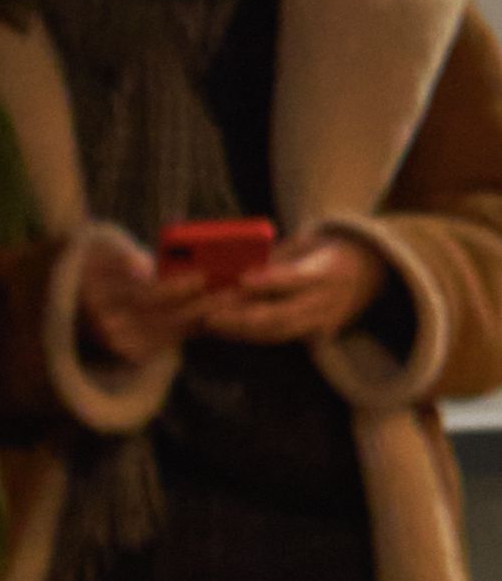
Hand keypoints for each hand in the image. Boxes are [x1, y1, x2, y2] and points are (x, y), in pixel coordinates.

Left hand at [163, 226, 382, 347]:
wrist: (371, 273)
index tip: (241, 280)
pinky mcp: (317, 337)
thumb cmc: (328, 250)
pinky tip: (225, 332)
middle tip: (209, 315)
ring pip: (277, 333)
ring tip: (209, 325)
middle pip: (282, 315)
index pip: (295, 278)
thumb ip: (277, 255)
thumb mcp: (308, 242)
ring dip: (241, 332)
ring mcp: (323, 322)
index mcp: (327, 270)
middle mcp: (326, 301)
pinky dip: (251, 336)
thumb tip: (237, 263)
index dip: (268, 281)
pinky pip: (280, 339)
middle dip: (242, 318)